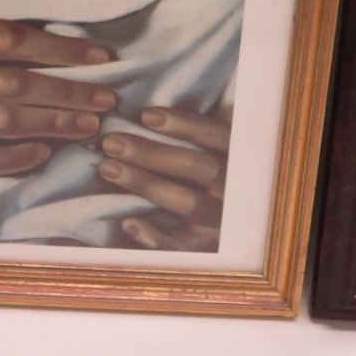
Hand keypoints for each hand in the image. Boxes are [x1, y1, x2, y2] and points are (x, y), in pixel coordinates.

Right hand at [0, 13, 116, 212]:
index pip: (9, 39)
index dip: (59, 47)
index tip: (97, 54)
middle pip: (18, 83)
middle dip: (70, 91)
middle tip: (110, 100)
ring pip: (6, 120)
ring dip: (53, 124)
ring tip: (89, 128)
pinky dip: (10, 156)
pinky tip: (38, 154)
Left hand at [98, 107, 230, 251]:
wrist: (247, 231)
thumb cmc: (222, 175)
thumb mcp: (226, 151)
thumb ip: (211, 131)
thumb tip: (176, 107)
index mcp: (242, 160)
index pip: (215, 136)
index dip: (183, 125)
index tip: (145, 115)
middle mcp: (235, 189)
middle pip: (196, 167)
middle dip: (151, 154)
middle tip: (111, 143)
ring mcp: (223, 221)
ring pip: (189, 202)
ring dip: (147, 184)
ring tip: (108, 168)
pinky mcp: (208, 249)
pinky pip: (186, 247)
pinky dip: (158, 237)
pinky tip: (129, 223)